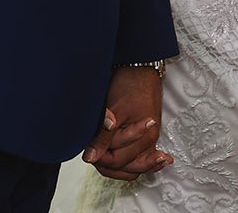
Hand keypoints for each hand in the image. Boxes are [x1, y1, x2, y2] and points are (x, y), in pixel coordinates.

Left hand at [82, 67, 172, 181]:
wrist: (141, 68)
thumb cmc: (131, 85)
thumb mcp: (115, 111)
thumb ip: (105, 136)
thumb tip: (91, 157)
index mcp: (145, 137)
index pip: (117, 161)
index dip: (100, 158)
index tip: (88, 150)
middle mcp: (149, 142)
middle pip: (127, 169)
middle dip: (107, 165)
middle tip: (92, 153)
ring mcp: (148, 139)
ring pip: (132, 167)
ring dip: (116, 166)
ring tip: (100, 160)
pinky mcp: (145, 134)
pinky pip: (139, 158)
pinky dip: (128, 163)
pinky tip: (118, 164)